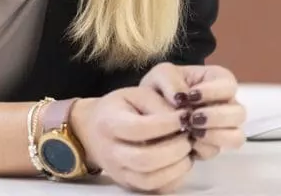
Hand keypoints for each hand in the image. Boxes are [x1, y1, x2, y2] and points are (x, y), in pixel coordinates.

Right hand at [69, 88, 192, 192]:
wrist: (92, 130)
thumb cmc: (118, 108)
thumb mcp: (135, 94)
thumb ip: (157, 104)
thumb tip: (182, 120)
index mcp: (109, 123)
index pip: (138, 128)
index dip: (165, 124)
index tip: (184, 117)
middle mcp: (111, 151)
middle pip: (145, 159)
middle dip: (174, 149)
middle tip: (189, 136)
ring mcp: (119, 172)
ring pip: (151, 180)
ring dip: (177, 167)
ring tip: (187, 150)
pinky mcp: (130, 185)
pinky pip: (155, 190)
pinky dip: (174, 179)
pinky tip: (181, 163)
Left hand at [140, 63, 245, 160]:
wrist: (148, 108)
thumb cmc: (161, 86)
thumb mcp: (161, 74)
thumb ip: (171, 81)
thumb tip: (181, 100)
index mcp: (217, 81)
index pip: (229, 85)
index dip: (214, 92)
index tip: (191, 96)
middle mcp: (226, 105)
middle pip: (239, 113)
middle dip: (216, 117)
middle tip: (192, 117)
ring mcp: (222, 127)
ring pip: (235, 136)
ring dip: (214, 135)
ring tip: (191, 130)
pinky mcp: (212, 146)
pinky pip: (216, 150)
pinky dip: (202, 147)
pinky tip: (187, 141)